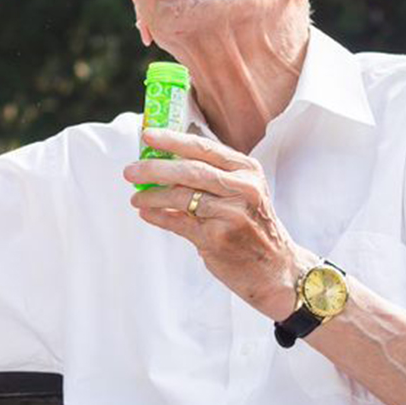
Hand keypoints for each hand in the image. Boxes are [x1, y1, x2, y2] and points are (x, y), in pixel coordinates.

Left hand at [123, 129, 313, 318]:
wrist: (275, 268)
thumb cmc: (252, 225)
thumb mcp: (245, 191)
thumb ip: (214, 174)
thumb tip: (166, 160)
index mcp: (247, 170)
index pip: (204, 148)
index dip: (172, 140)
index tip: (147, 135)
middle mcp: (243, 188)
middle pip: (189, 170)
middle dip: (154, 169)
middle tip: (130, 171)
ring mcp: (231, 214)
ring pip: (181, 197)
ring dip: (152, 196)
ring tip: (137, 198)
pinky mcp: (218, 238)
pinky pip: (179, 222)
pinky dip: (159, 216)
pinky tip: (146, 214)